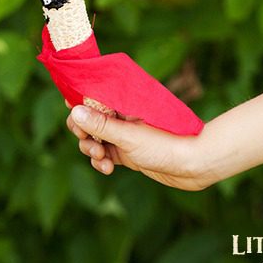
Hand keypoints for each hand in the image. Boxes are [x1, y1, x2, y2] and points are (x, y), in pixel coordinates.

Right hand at [67, 105, 213, 190]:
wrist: (194, 165)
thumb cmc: (166, 144)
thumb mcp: (129, 136)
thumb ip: (101, 125)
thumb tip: (73, 111)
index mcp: (124, 102)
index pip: (94, 94)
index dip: (79, 99)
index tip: (69, 104)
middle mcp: (122, 116)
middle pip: (88, 119)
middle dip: (83, 131)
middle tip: (87, 140)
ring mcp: (124, 135)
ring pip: (94, 139)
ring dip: (91, 149)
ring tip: (101, 158)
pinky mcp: (127, 153)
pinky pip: (104, 155)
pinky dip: (101, 161)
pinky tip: (106, 168)